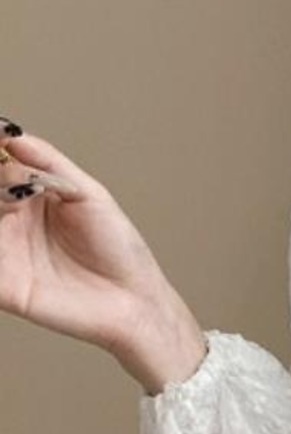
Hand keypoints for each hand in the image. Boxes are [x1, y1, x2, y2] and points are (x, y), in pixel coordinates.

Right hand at [0, 124, 195, 356]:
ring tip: (14, 203)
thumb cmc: (119, 249)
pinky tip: (5, 238)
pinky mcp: (3, 286)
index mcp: (27, 195)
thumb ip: (49, 164)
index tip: (4, 139)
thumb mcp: (89, 195)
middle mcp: (9, 220)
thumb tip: (12, 134)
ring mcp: (3, 251)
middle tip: (19, 191)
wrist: (135, 299)